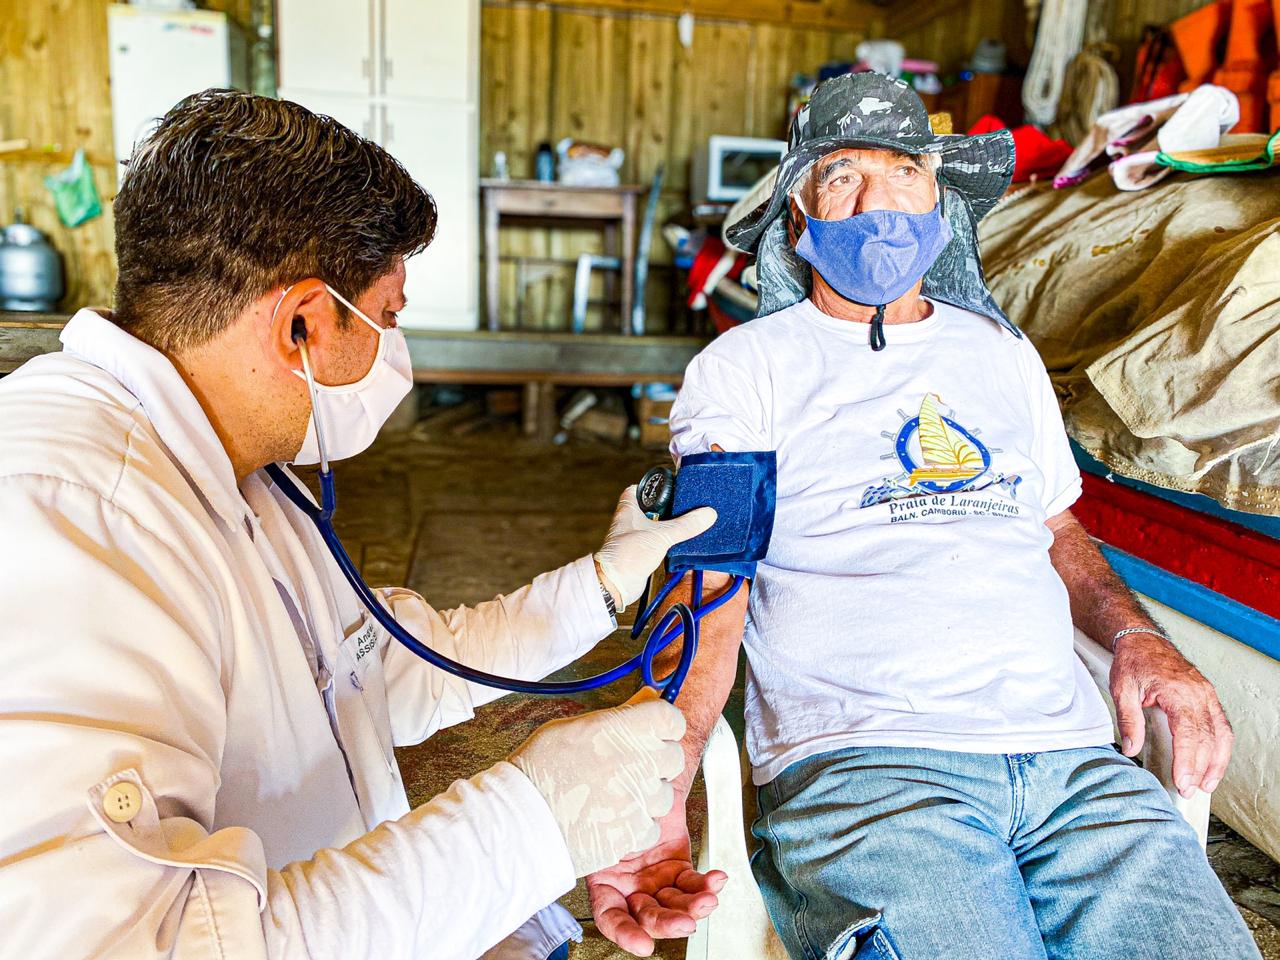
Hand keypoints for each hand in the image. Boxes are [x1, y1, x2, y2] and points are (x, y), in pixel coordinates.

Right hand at [509, 690, 685, 876]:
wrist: (522, 818)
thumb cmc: (540, 769)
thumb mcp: (575, 726)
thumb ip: (620, 714)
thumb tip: (647, 697)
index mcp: (628, 729)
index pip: (672, 719)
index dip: (663, 724)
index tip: (652, 730)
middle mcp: (642, 761)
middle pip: (673, 757)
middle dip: (656, 760)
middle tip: (628, 764)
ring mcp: (641, 799)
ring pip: (664, 794)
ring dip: (645, 794)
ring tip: (612, 795)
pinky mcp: (635, 833)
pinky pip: (651, 826)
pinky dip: (636, 824)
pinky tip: (610, 818)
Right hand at [587, 802, 726, 956]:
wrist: (647, 774)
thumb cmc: (619, 796)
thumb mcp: (607, 821)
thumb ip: (610, 840)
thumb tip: (615, 844)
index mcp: (604, 880)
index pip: (610, 916)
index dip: (624, 933)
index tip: (642, 944)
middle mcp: (630, 885)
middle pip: (647, 915)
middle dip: (668, 923)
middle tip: (685, 924)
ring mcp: (656, 879)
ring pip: (675, 904)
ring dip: (694, 906)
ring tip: (708, 899)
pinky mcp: (678, 868)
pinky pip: (693, 883)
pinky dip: (706, 884)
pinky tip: (716, 880)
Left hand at [595, 486, 716, 609]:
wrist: (616, 585)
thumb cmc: (628, 556)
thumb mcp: (662, 535)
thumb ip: (685, 525)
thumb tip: (708, 513)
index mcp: (628, 510)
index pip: (636, 489)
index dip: (651, 486)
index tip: (669, 486)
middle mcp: (629, 522)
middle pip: (649, 507)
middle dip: (666, 506)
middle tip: (685, 504)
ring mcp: (634, 537)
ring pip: (654, 525)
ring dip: (668, 525)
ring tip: (688, 521)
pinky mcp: (641, 552)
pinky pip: (656, 541)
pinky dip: (667, 541)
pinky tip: (681, 541)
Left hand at [1110, 630, 1232, 795]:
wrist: (1143, 640)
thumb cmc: (1133, 661)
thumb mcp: (1121, 689)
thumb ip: (1128, 720)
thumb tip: (1131, 748)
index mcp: (1178, 692)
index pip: (1189, 734)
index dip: (1187, 761)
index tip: (1183, 782)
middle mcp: (1198, 693)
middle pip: (1207, 738)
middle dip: (1200, 768)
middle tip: (1189, 790)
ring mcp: (1207, 694)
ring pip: (1221, 734)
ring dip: (1216, 762)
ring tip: (1206, 784)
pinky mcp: (1208, 697)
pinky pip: (1221, 725)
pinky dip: (1221, 747)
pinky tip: (1214, 762)